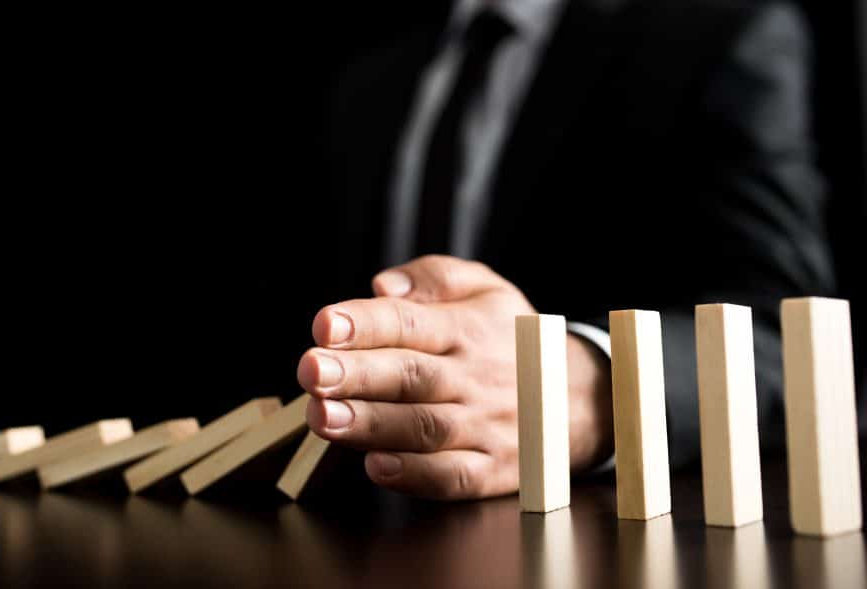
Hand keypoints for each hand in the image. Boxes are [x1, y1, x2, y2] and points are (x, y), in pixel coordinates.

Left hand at [298, 255, 612, 499]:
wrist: (579, 397)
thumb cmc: (512, 337)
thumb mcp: (486, 288)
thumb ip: (434, 276)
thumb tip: (382, 286)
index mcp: (467, 328)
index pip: (410, 321)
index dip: (365, 323)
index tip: (324, 325)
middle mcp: (476, 377)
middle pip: (410, 375)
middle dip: (356, 374)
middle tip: (310, 371)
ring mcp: (486, 427)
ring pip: (423, 427)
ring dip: (371, 425)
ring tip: (323, 417)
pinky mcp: (491, 470)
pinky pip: (452, 477)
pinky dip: (414, 475)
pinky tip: (375, 466)